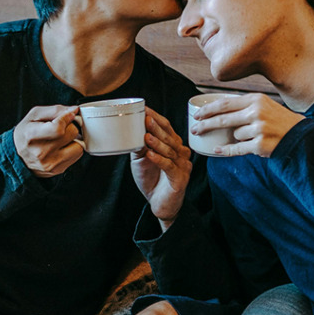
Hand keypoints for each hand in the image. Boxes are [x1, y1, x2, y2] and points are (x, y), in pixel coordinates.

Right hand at [12, 105, 83, 177]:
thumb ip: (55, 110)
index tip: (69, 115)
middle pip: (72, 134)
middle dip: (71, 126)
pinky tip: (63, 146)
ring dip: (74, 139)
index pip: (58, 128)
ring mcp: (50, 163)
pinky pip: (77, 155)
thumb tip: (74, 110)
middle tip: (64, 126)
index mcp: (32, 136)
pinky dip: (73, 148)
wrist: (18, 157)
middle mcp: (41, 152)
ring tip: (63, 137)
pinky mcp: (58, 170)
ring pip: (78, 146)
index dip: (67, 118)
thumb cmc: (26, 133)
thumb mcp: (34, 116)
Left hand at [130, 108, 192, 230]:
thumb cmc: (152, 180)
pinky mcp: (180, 179)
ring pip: (170, 151)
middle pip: (170, 137)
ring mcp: (182, 166)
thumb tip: (131, 131)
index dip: (157, 118)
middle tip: (146, 118)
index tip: (145, 109)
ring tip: (146, 136)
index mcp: (174, 146)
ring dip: (157, 143)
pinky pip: (169, 166)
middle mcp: (181, 154)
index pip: (167, 128)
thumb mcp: (142, 160)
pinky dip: (159, 160)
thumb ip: (140, 146)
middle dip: (157, 127)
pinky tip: (150, 154)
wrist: (160, 205)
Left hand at [191, 93, 303, 157]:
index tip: (197, 114)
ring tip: (253, 136)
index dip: (208, 109)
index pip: (225, 103)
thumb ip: (243, 105)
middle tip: (194, 128)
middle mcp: (256, 112)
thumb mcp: (263, 104)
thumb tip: (216, 108)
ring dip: (237, 137)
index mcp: (255, 99)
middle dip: (205, 124)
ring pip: (234, 135)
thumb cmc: (278, 120)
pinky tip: (217, 150)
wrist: (298, 135)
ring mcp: (258, 129)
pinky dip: (226, 150)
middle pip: (223, 119)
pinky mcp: (260, 145)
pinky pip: (237, 148)